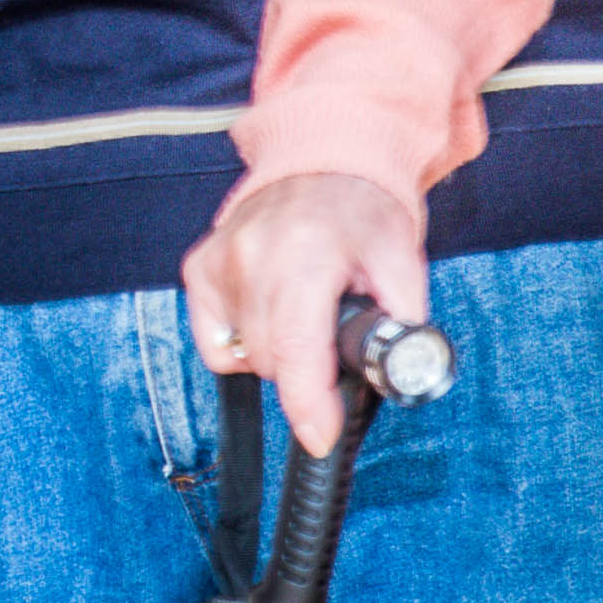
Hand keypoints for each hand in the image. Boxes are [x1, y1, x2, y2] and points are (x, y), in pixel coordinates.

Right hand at [181, 171, 431, 457]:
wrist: (320, 165)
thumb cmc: (363, 215)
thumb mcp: (403, 260)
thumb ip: (404, 318)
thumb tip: (402, 371)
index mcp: (307, 252)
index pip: (297, 345)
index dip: (308, 403)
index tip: (321, 436)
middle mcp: (252, 254)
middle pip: (273, 360)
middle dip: (309, 368)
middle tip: (335, 336)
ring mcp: (219, 261)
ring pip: (246, 355)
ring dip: (280, 354)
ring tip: (306, 315)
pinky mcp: (198, 269)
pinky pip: (217, 344)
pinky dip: (245, 344)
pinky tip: (271, 315)